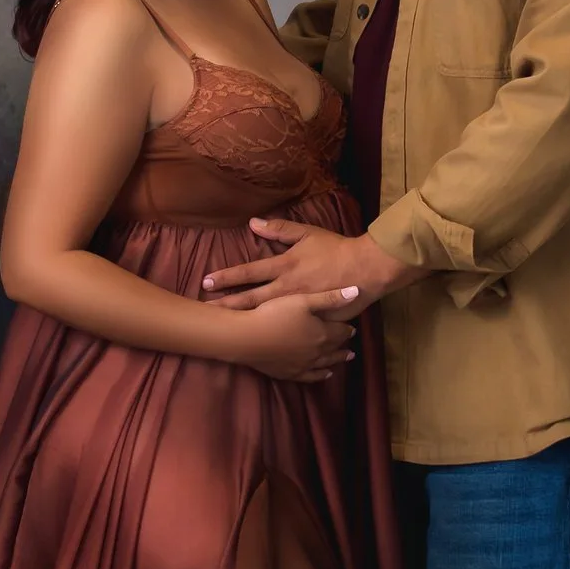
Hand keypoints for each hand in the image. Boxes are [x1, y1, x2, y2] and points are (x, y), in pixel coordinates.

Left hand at [202, 218, 425, 316]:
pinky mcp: (310, 321)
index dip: (226, 277)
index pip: (248, 272)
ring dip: (242, 321)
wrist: (365, 270)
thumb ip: (280, 230)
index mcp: (284, 266)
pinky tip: (259, 345)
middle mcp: (286, 288)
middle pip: (250, 299)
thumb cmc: (336, 250)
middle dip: (226, 305)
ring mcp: (297, 307)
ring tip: (223, 329)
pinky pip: (289, 330)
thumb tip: (252, 223)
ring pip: (265, 317)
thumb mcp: (307, 234)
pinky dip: (272, 337)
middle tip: (204, 311)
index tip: (206, 282)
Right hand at [232, 287, 361, 382]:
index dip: (346, 329)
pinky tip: (325, 375)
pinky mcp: (288, 373)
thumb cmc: (275, 314)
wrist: (247, 338)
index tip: (352, 328)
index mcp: (322, 334)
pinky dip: (320, 375)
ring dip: (337, 359)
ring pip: (325, 363)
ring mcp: (303, 365)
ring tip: (347, 358)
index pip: (340, 332)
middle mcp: (316, 352)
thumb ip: (330, 298)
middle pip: (334, 348)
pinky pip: (310, 376)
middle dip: (343, 344)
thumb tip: (357, 292)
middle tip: (352, 343)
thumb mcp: (303, 300)